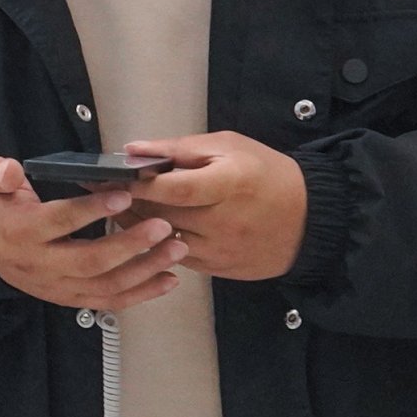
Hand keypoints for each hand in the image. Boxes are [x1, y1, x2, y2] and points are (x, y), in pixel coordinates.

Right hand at [0, 155, 184, 312]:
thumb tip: (11, 169)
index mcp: (22, 232)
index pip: (59, 222)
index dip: (91, 210)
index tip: (123, 195)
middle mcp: (42, 265)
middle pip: (91, 261)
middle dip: (131, 245)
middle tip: (163, 226)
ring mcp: (58, 286)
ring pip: (107, 285)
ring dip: (146, 270)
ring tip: (176, 248)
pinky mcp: (71, 298)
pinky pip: (110, 301)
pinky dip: (142, 294)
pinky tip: (169, 280)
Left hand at [118, 133, 308, 281]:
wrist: (312, 218)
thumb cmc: (267, 174)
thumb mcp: (228, 146)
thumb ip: (179, 148)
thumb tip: (134, 150)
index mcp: (228, 185)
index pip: (172, 189)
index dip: (138, 185)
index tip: (110, 177)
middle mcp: (224, 222)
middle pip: (162, 217)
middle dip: (129, 204)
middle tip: (104, 191)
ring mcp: (222, 250)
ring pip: (165, 242)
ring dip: (138, 227)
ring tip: (121, 208)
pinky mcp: (221, 269)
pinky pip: (179, 258)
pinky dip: (159, 244)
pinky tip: (147, 229)